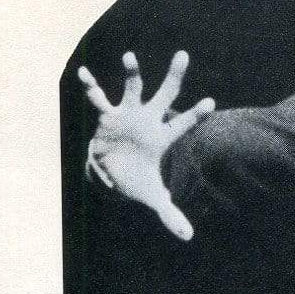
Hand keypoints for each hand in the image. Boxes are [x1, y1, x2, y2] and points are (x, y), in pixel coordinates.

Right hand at [79, 49, 215, 240]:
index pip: (182, 125)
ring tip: (130, 56)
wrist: (111, 176)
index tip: (211, 104)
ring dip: (132, 73)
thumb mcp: (153, 198)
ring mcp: (127, 115)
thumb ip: (171, 214)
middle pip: (165, 95)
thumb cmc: (136, 182)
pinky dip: (91, 87)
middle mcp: (147, 120)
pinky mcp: (107, 117)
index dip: (195, 116)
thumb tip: (188, 238)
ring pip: (132, 88)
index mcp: (161, 138)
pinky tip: (83, 74)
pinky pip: (98, 99)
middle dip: (174, 77)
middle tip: (184, 55)